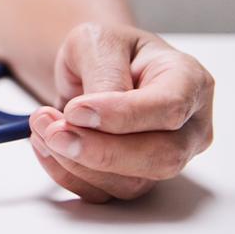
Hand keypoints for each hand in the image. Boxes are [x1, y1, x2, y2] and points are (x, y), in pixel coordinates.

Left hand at [27, 23, 214, 201]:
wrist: (97, 69)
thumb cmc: (110, 51)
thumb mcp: (100, 40)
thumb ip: (103, 72)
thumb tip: (91, 115)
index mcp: (190, 81)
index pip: (170, 108)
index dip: (123, 115)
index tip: (75, 109)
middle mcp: (188, 126)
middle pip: (161, 157)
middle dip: (101, 151)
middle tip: (54, 130)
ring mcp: (166, 158)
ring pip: (132, 183)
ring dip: (77, 162)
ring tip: (44, 128)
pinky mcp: (137, 179)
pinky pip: (105, 193)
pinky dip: (68, 173)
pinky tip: (48, 146)